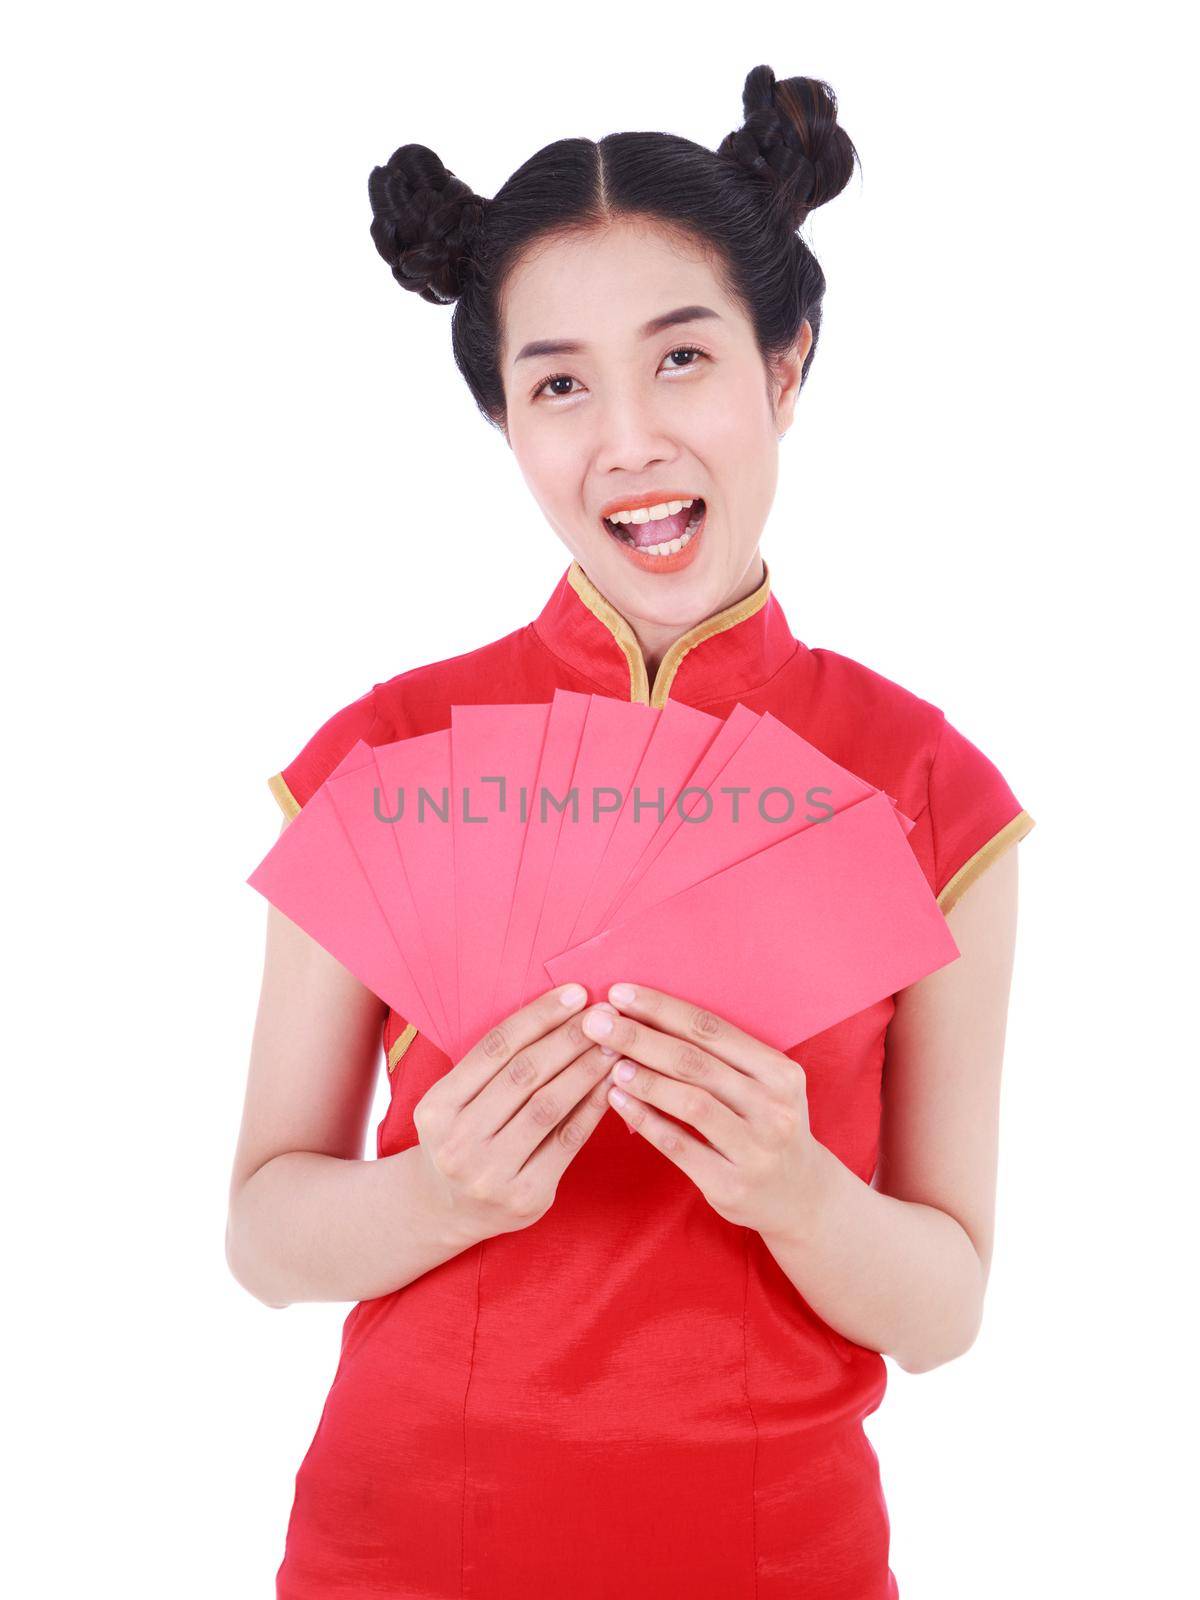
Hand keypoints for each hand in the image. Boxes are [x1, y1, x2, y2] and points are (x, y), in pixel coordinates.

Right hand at [413, 985, 616, 1246]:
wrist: (444, 1210)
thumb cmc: (460, 1138)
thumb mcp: (455, 1101)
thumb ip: (493, 1067)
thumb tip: (560, 1014)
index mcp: (437, 1107)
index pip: (495, 1048)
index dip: (539, 1016)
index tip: (576, 994)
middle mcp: (458, 1141)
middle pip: (524, 1074)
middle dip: (570, 1038)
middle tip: (605, 1014)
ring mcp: (491, 1173)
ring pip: (548, 1106)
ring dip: (586, 1069)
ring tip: (614, 1044)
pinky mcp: (526, 1197)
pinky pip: (567, 1141)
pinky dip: (592, 1108)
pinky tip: (611, 1084)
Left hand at [580, 985, 823, 1236]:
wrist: (802, 1197)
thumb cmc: (766, 1125)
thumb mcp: (763, 1085)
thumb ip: (718, 1056)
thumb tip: (643, 1016)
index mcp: (780, 1072)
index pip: (711, 1029)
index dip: (662, 1009)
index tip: (619, 993)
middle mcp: (773, 1108)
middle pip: (696, 1062)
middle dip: (640, 1037)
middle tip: (597, 1022)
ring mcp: (755, 1149)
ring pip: (690, 1103)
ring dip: (644, 1079)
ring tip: (608, 1062)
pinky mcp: (731, 1185)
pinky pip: (679, 1146)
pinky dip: (645, 1120)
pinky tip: (616, 1100)